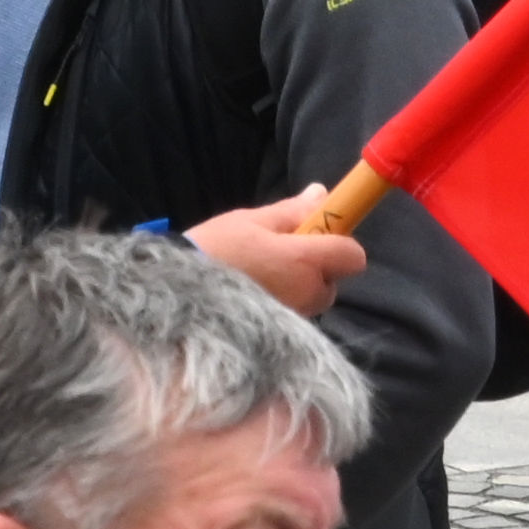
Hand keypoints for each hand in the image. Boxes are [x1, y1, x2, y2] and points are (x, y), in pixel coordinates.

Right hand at [183, 189, 368, 318]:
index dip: (339, 242)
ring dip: (296, 285)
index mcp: (305, 262)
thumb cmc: (215, 251)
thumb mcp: (251, 221)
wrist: (175, 297)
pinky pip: (292, 314)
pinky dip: (281, 302)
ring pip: (310, 298)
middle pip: (331, 280)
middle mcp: (307, 294)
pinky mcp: (280, 335)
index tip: (315, 234)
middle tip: (276, 253)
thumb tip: (322, 193)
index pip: (353, 256)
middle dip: (313, 267)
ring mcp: (295, 319)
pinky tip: (252, 294)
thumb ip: (292, 212)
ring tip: (257, 275)